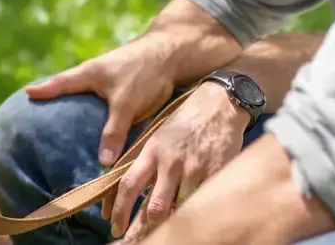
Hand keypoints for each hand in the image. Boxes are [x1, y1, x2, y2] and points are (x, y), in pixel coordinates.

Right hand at [25, 40, 176, 168]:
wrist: (172, 57)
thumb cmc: (144, 72)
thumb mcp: (127, 104)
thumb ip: (113, 132)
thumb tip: (102, 162)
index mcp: (89, 74)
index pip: (60, 83)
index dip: (44, 90)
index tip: (26, 93)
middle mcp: (95, 77)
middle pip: (70, 88)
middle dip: (57, 98)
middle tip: (39, 109)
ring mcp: (109, 82)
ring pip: (88, 98)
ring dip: (79, 107)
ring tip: (66, 124)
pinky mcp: (124, 90)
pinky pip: (105, 105)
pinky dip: (99, 114)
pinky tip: (99, 127)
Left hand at [106, 82, 250, 240]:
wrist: (220, 104)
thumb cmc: (186, 120)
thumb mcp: (159, 135)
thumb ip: (146, 161)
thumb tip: (130, 187)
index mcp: (152, 151)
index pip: (129, 185)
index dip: (119, 210)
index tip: (114, 226)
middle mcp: (171, 162)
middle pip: (153, 207)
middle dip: (142, 230)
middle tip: (134, 243)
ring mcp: (194, 170)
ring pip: (178, 210)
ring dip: (168, 228)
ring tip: (159, 238)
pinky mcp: (216, 174)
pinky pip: (201, 203)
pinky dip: (191, 215)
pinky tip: (186, 223)